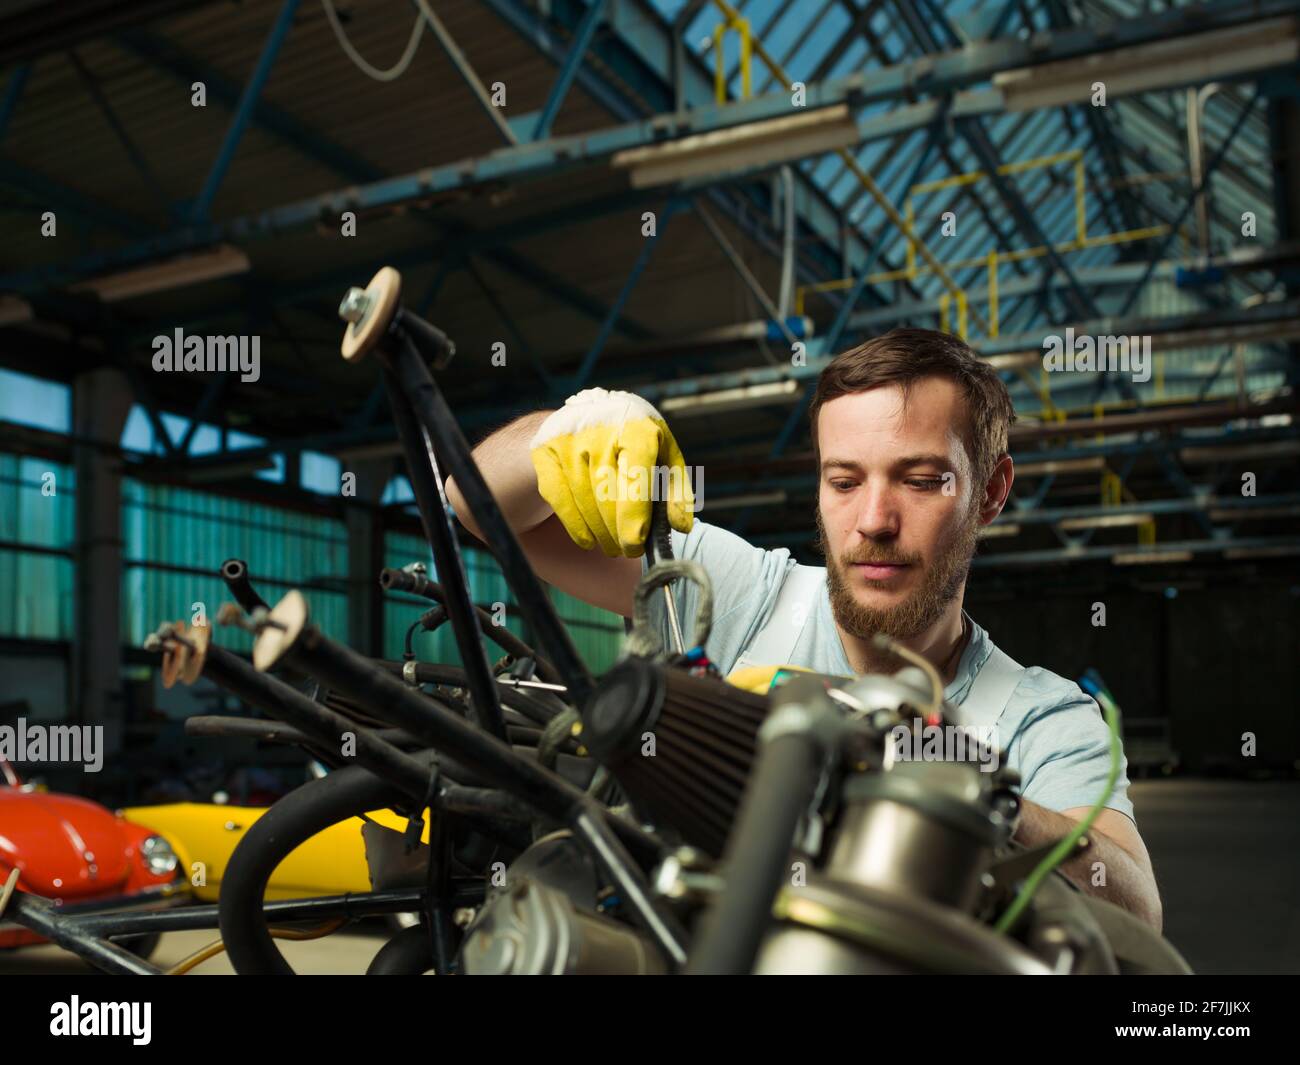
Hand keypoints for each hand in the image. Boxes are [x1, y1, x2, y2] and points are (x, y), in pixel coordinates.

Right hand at [529, 387, 693, 556]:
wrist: (590, 413)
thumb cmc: (636, 442)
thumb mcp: (664, 456)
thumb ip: (676, 490)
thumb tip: (682, 526)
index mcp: (636, 428)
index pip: (635, 475)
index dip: (634, 513)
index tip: (635, 543)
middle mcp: (600, 429)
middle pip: (607, 492)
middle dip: (618, 530)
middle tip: (629, 551)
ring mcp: (568, 439)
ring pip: (583, 498)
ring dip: (599, 532)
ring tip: (612, 548)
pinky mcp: (545, 450)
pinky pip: (559, 497)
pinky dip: (574, 525)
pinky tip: (587, 541)